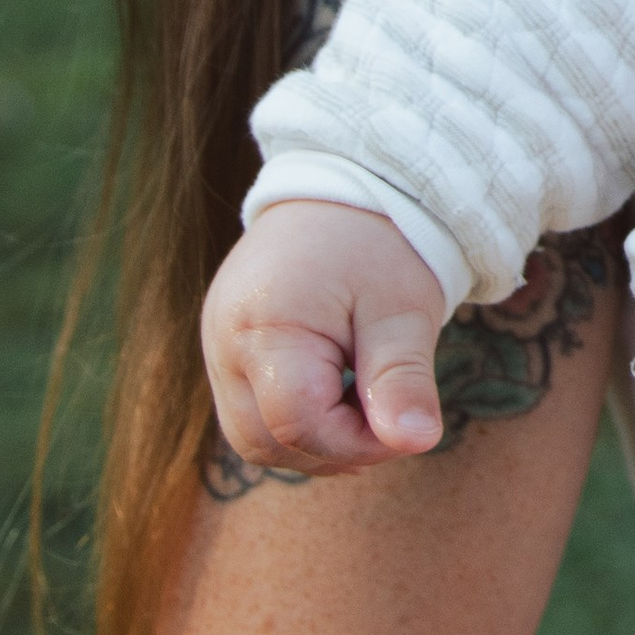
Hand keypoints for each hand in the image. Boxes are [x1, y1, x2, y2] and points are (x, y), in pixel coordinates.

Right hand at [201, 199, 448, 472]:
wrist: (346, 185)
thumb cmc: (380, 243)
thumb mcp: (403, 308)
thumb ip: (402, 378)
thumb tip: (418, 443)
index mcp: (264, 326)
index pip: (296, 424)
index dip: (354, 443)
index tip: (403, 426)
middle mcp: (223, 342)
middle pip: (263, 441)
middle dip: (331, 449)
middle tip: (388, 422)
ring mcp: (217, 347)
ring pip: (253, 436)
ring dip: (313, 442)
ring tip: (368, 409)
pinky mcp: (226, 349)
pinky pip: (252, 411)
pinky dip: (298, 422)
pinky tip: (344, 401)